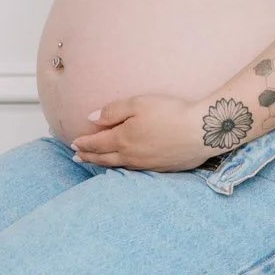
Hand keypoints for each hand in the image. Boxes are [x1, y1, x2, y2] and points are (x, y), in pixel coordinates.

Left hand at [69, 94, 217, 171]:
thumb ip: (112, 111)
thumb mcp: (138, 104)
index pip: (97, 143)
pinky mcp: (161, 168)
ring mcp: (146, 164)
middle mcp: (131, 156)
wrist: (201, 131)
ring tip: (95, 162)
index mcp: (123, 139)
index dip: (83, 143)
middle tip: (76, 156)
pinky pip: (134, 170)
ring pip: (118, 166)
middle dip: (88, 156)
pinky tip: (124, 165)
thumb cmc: (170, 113)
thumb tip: (91, 119)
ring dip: (103, 164)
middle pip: (104, 158)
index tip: (73, 143)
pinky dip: (122, 168)